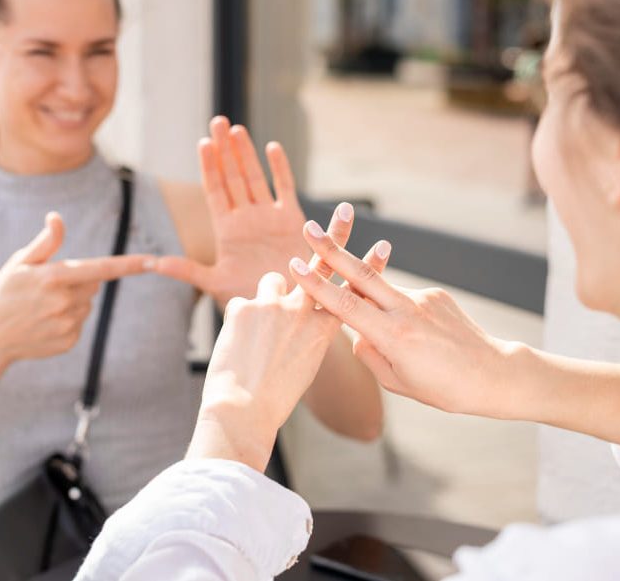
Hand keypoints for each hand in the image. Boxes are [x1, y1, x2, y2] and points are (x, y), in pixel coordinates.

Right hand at [0, 212, 152, 366]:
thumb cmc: (4, 293)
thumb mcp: (20, 263)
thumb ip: (45, 242)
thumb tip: (57, 217)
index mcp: (54, 277)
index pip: (100, 268)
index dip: (129, 265)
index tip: (152, 261)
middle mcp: (64, 302)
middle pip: (94, 283)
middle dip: (79, 280)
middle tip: (48, 287)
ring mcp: (68, 324)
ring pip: (87, 303)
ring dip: (73, 301)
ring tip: (43, 307)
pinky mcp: (69, 341)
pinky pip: (80, 323)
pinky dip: (68, 320)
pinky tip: (45, 322)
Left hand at [153, 116, 312, 308]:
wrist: (284, 308)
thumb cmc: (249, 298)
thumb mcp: (214, 283)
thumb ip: (187, 271)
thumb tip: (154, 262)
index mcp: (226, 230)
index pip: (215, 191)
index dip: (209, 167)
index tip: (203, 143)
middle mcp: (246, 218)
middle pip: (233, 177)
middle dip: (225, 150)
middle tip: (218, 122)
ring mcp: (268, 217)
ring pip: (255, 178)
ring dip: (246, 154)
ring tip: (237, 129)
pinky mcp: (292, 220)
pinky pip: (285, 189)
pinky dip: (280, 169)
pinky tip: (272, 147)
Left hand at [185, 204, 388, 470]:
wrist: (244, 410)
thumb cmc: (274, 397)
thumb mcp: (304, 366)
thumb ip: (306, 337)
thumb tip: (297, 321)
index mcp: (324, 331)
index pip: (350, 291)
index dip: (366, 268)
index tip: (383, 246)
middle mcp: (304, 312)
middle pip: (321, 265)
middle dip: (333, 236)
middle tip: (344, 210)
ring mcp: (274, 305)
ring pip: (272, 283)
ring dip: (267, 299)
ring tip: (257, 332)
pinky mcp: (245, 305)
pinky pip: (240, 305)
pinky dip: (238, 322)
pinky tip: (236, 346)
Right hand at [289, 223, 514, 417]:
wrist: (494, 374)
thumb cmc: (444, 388)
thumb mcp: (397, 382)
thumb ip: (369, 354)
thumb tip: (357, 333)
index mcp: (392, 335)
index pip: (345, 305)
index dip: (317, 284)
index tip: (295, 264)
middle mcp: (406, 310)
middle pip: (360, 274)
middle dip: (332, 249)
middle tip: (309, 227)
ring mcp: (423, 298)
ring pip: (383, 291)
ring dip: (369, 297)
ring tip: (395, 334)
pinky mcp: (437, 294)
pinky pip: (406, 301)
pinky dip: (400, 314)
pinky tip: (421, 339)